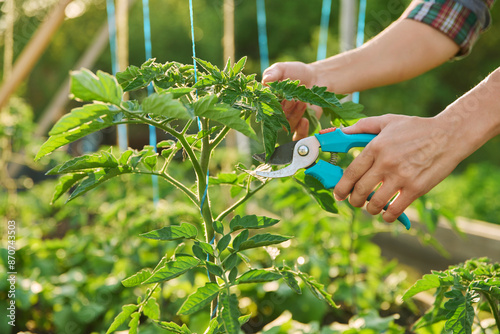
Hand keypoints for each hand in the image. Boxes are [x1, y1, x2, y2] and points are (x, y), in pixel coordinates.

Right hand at [263, 62, 320, 139]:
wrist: (318, 77)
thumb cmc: (296, 72)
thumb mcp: (282, 69)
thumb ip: (273, 73)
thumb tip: (265, 80)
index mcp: (269, 102)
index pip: (264, 110)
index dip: (269, 107)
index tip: (278, 98)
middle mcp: (277, 113)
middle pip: (276, 120)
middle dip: (284, 110)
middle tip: (293, 99)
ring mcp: (290, 120)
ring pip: (288, 126)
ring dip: (295, 115)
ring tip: (302, 102)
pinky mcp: (302, 126)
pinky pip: (299, 135)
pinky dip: (301, 131)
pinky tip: (305, 121)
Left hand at [333, 114, 464, 222]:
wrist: (449, 135)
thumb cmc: (416, 128)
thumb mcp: (387, 121)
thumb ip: (362, 126)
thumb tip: (341, 131)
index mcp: (376, 147)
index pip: (351, 173)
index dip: (341, 187)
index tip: (339, 194)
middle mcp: (386, 163)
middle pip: (359, 191)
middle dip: (353, 200)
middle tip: (355, 201)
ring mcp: (401, 177)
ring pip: (375, 203)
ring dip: (369, 209)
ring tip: (371, 207)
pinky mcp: (416, 189)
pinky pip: (395, 210)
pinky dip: (387, 216)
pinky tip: (386, 213)